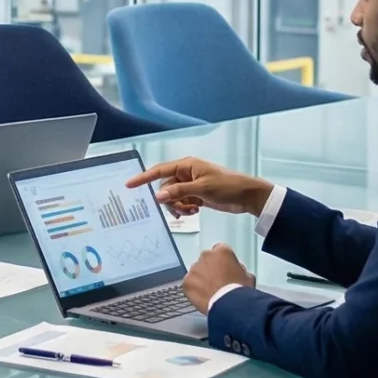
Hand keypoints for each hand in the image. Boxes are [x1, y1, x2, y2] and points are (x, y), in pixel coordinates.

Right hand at [130, 157, 272, 217]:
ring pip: (173, 198)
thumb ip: (179, 192)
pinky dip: (185, 209)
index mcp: (186, 166)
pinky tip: (195, 211)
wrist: (248, 196)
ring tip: (191, 212)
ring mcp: (191, 185)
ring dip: (178, 207)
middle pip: (166, 188)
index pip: (159, 171)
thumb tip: (158, 196)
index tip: (129, 185)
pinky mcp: (196, 196)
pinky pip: (182, 203)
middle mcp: (186, 174)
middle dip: (170, 200)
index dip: (144, 178)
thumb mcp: (202, 189)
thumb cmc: (227, 186)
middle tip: (181, 209)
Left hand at [182, 244, 252, 312]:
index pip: (220, 251)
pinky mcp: (186, 282)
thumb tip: (235, 271)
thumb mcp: (248, 276)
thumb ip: (238, 268)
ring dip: (201, 279)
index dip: (223, 261)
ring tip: (210, 291)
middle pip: (206, 260)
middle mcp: (206, 256)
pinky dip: (194, 290)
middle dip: (210, 269)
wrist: (229, 305)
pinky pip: (189, 284)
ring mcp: (194, 269)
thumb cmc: (239, 291)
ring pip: (196, 272)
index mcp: (222, 252)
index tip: (224, 269)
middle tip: (217, 281)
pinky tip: (203, 297)